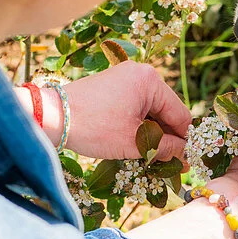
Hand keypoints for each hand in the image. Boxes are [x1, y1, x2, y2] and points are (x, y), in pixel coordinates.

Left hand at [61, 61, 191, 159]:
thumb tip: (186, 157)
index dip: (184, 141)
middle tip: (166, 164)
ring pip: (151, 111)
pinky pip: (136, 107)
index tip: (185, 162)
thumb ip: (165, 148)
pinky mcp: (114, 86)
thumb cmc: (94, 128)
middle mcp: (141, 73)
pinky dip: (138, 125)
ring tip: (146, 157)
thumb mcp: (134, 142)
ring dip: (151, 134)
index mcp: (150, 81)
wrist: (51, 117)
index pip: (180, 114)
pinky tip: (133, 143)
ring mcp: (126, 78)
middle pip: (166, 112)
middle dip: (166, 138)